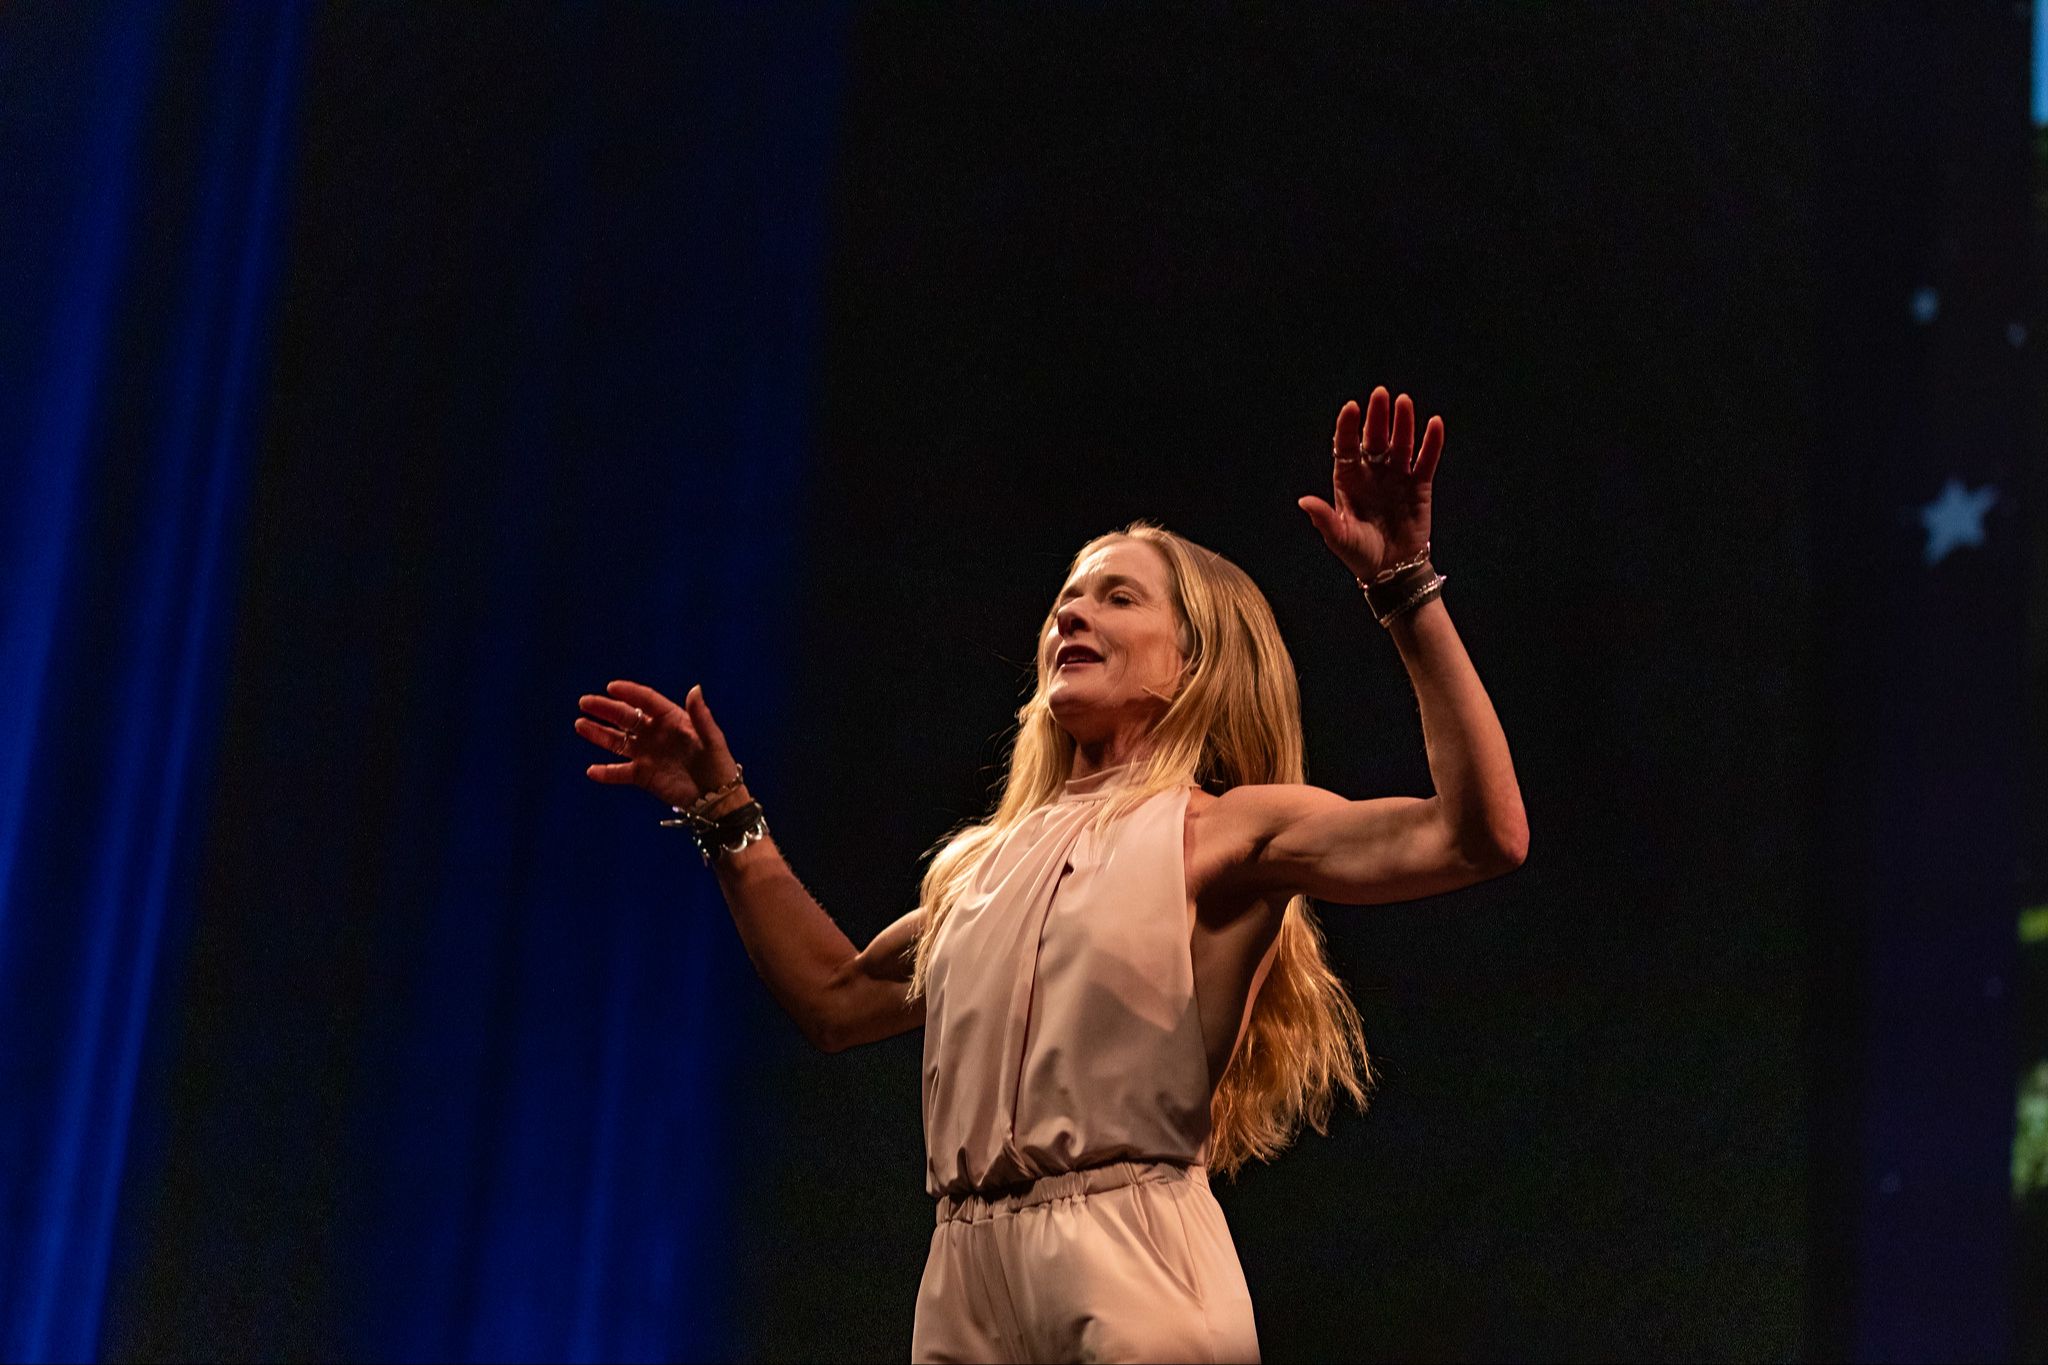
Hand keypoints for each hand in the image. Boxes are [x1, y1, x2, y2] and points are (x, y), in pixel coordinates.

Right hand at [575, 679, 738, 810]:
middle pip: (626, 717)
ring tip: (580, 725)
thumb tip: (695, 688)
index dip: (630, 693)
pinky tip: (591, 770)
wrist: (716, 797)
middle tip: (585, 702)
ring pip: (618, 741)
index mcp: (672, 719)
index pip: (647, 701)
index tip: (611, 687)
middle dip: (605, 709)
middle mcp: (655, 734)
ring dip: (599, 734)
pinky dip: (606, 772)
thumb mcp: (712, 738)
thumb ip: (700, 715)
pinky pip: (620, 772)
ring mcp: (647, 754)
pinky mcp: (643, 775)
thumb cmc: (718, 764)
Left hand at [1297, 385, 1443, 580]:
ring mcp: (1396, 477)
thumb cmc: (1360, 554)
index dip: (1347, 428)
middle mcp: (1372, 473)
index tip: (1350, 408)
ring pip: (1400, 445)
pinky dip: (1431, 443)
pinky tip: (1435, 423)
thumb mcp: (1339, 537)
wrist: (1391, 571)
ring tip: (1404, 401)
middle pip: (1374, 439)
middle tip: (1379, 394)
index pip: (1345, 448)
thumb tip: (1303, 502)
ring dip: (1403, 424)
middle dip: (1376, 417)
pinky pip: (1426, 461)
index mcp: (1348, 480)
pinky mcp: (1419, 486)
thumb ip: (1324, 518)